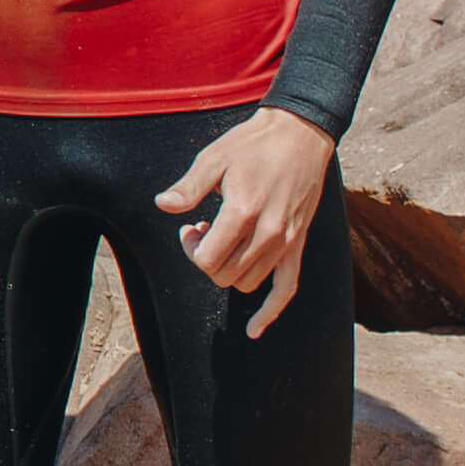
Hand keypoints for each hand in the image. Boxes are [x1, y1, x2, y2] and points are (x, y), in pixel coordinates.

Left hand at [156, 106, 335, 339]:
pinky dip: (270, 312)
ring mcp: (286, 242)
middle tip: (202, 231)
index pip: (207, 259)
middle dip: (205, 259)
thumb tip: (163, 206)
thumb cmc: (253, 143)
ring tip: (224, 242)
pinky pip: (287, 288)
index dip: (190, 249)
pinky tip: (253, 330)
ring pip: (247, 283)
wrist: (300, 134)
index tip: (190, 228)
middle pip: (223, 274)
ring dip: (228, 270)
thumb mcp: (214, 157)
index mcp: (242, 212)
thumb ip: (189, 187)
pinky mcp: (298, 244)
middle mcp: (267, 233)